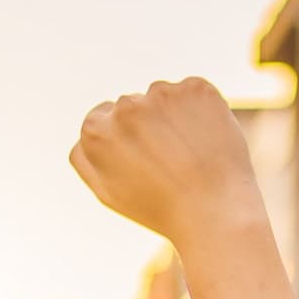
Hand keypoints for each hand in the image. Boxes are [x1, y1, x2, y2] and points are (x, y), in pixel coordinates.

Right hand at [70, 78, 261, 246]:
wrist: (213, 210)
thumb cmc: (158, 209)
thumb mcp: (108, 193)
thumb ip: (87, 159)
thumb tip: (85, 135)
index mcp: (95, 132)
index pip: (99, 119)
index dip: (121, 140)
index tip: (139, 158)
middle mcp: (124, 106)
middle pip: (131, 107)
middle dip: (145, 126)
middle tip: (166, 163)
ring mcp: (161, 93)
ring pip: (161, 98)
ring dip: (171, 117)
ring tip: (187, 154)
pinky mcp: (195, 88)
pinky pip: (192, 93)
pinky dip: (198, 111)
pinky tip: (204, 141)